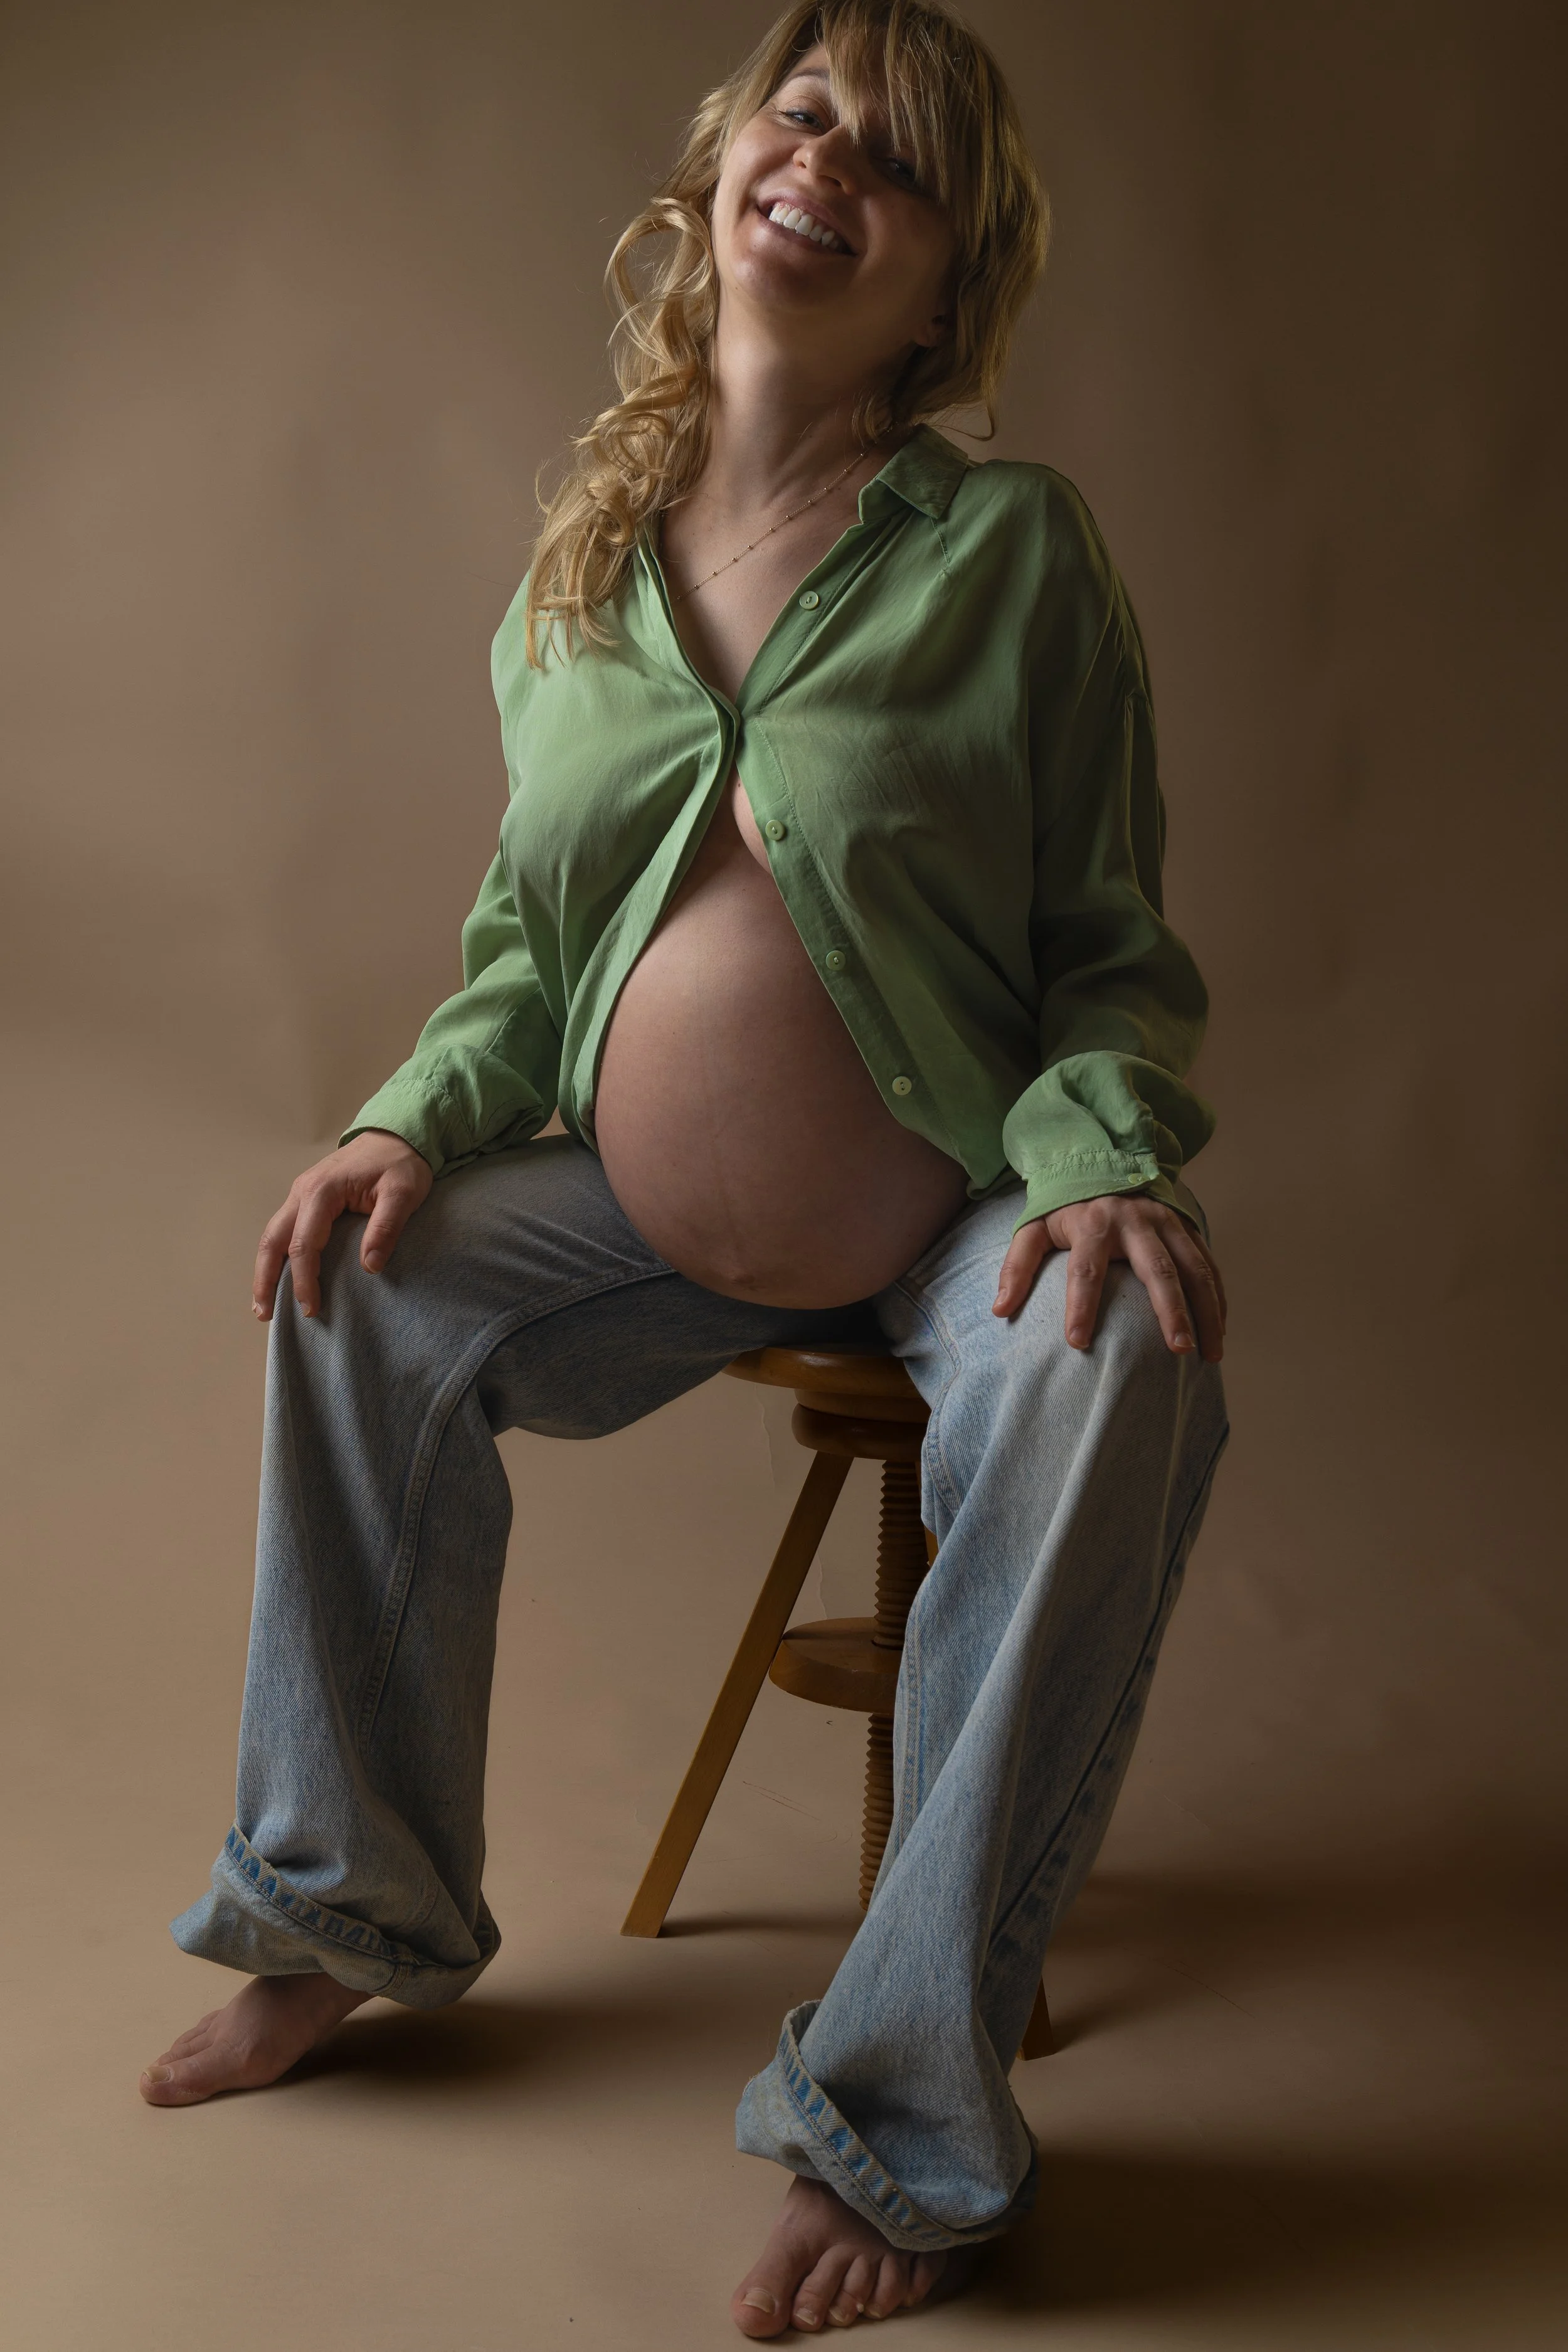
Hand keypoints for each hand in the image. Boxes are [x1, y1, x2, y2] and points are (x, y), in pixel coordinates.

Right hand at [253, 1130, 432, 1320]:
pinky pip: (284, 1229)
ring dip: (265, 1269)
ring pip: (272, 1235)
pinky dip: (276, 1255)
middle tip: (266, 1314)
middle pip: (273, 1240)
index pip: (304, 1243)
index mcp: (322, 1191)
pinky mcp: (307, 1198)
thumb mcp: (403, 1193)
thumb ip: (386, 1228)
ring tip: (263, 1305)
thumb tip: (369, 1267)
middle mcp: (302, 1191)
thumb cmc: (400, 1163)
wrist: (396, 1135)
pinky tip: (278, 1276)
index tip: (311, 1308)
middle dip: (266, 1279)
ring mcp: (301, 1193)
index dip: (305, 1280)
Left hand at [992, 1192, 1225, 1359]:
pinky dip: (1218, 1298)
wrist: (1103, 1162)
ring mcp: (1167, 1223)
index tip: (1078, 1343)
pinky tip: (1220, 1330)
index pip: (1085, 1270)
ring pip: (1194, 1269)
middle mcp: (1136, 1221)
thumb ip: (1016, 1266)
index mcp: (1094, 1223)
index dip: (1080, 1306)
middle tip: (1178, 1349)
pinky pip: (1209, 1265)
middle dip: (1170, 1310)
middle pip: (1157, 1269)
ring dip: (1206, 1311)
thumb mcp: (1034, 1228)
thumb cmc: (1067, 1208)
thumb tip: (999, 1310)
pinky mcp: (1187, 1227)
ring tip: (1209, 1354)